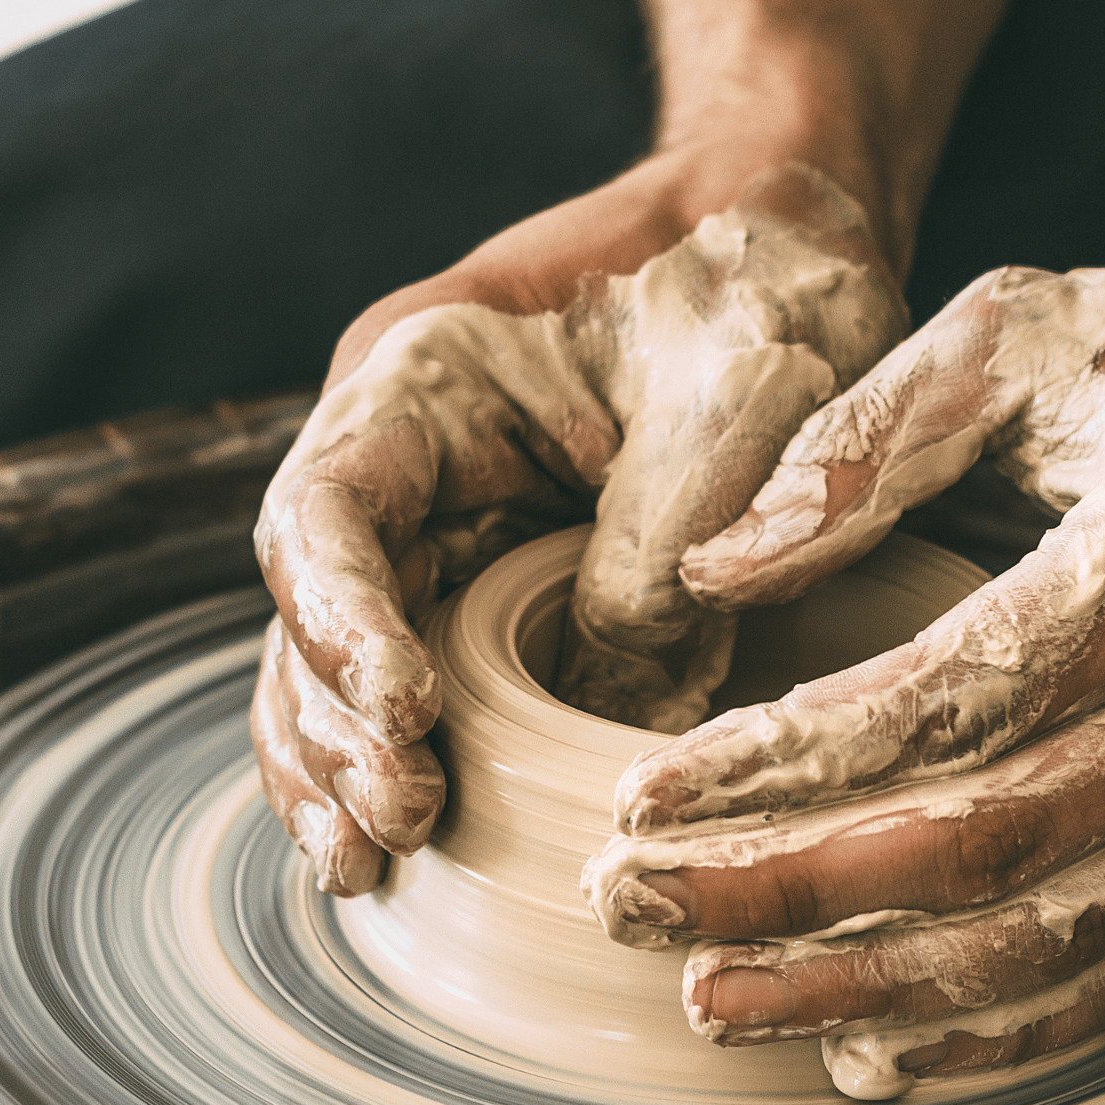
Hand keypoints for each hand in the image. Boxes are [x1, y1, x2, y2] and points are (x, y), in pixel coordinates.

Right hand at [250, 158, 904, 893]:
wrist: (792, 241)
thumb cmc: (757, 287)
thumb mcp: (728, 406)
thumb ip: (654, 554)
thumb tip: (606, 712)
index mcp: (426, 376)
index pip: (329, 509)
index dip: (342, 620)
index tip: (406, 713)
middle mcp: (410, 457)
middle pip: (312, 605)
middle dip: (339, 723)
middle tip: (401, 821)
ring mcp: (448, 523)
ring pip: (343, 659)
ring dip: (345, 763)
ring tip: (369, 863)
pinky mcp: (500, 583)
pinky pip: (425, 677)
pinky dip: (404, 757)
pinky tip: (400, 847)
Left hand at [585, 267, 1104, 1096]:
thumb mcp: (1054, 338)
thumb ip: (881, 434)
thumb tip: (723, 565)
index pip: (937, 697)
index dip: (780, 761)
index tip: (643, 793)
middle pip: (963, 846)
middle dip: (779, 892)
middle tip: (628, 904)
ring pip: (1023, 943)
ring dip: (854, 990)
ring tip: (709, 997)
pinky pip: (1103, 987)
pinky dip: (981, 1036)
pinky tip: (866, 1052)